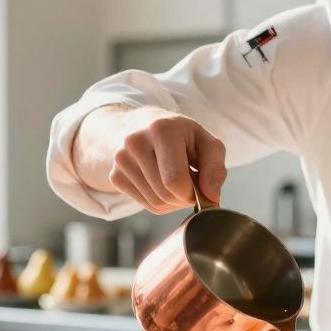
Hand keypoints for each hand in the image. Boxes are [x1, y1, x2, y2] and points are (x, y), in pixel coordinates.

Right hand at [102, 108, 227, 214]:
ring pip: (156, 203)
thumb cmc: (180, 135)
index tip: (199, 184)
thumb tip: (211, 198)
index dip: (192, 192)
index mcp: (160, 130)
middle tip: (189, 179)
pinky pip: (146, 205)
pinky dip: (160, 200)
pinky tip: (161, 182)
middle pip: (166, 195)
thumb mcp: (206, 141)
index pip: (175, 181)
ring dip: (173, 200)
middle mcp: (135, 143)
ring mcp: (121, 160)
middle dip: (184, 196)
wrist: (143, 126)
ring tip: (175, 179)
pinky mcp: (115, 176)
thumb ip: (215, 168)